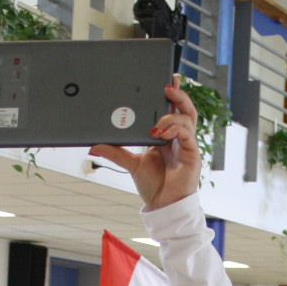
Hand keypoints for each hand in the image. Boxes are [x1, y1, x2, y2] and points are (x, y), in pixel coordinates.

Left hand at [89, 79, 199, 209]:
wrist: (164, 206)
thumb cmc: (154, 185)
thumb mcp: (131, 164)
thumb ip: (115, 152)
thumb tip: (94, 145)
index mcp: (166, 135)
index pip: (171, 109)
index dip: (171, 94)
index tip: (164, 79)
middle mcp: (178, 137)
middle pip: (184, 108)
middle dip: (178, 94)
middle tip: (167, 85)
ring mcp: (186, 144)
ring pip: (187, 118)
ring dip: (171, 116)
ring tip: (156, 122)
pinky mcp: (192, 154)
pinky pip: (187, 134)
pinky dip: (174, 129)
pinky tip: (161, 133)